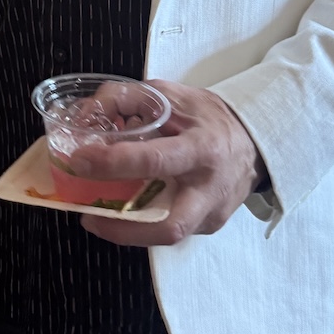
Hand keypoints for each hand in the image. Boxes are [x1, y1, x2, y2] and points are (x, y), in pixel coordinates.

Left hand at [72, 81, 264, 247]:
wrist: (253, 141)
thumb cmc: (206, 117)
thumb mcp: (169, 96)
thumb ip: (125, 99)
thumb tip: (83, 116)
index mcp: (201, 148)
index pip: (154, 161)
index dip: (112, 163)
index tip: (79, 160)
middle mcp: (210, 188)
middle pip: (169, 226)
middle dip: (121, 227)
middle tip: (86, 214)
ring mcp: (212, 214)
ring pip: (166, 237)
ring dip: (125, 232)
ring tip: (95, 218)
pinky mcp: (209, 226)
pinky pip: (170, 231)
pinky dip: (141, 225)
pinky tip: (123, 212)